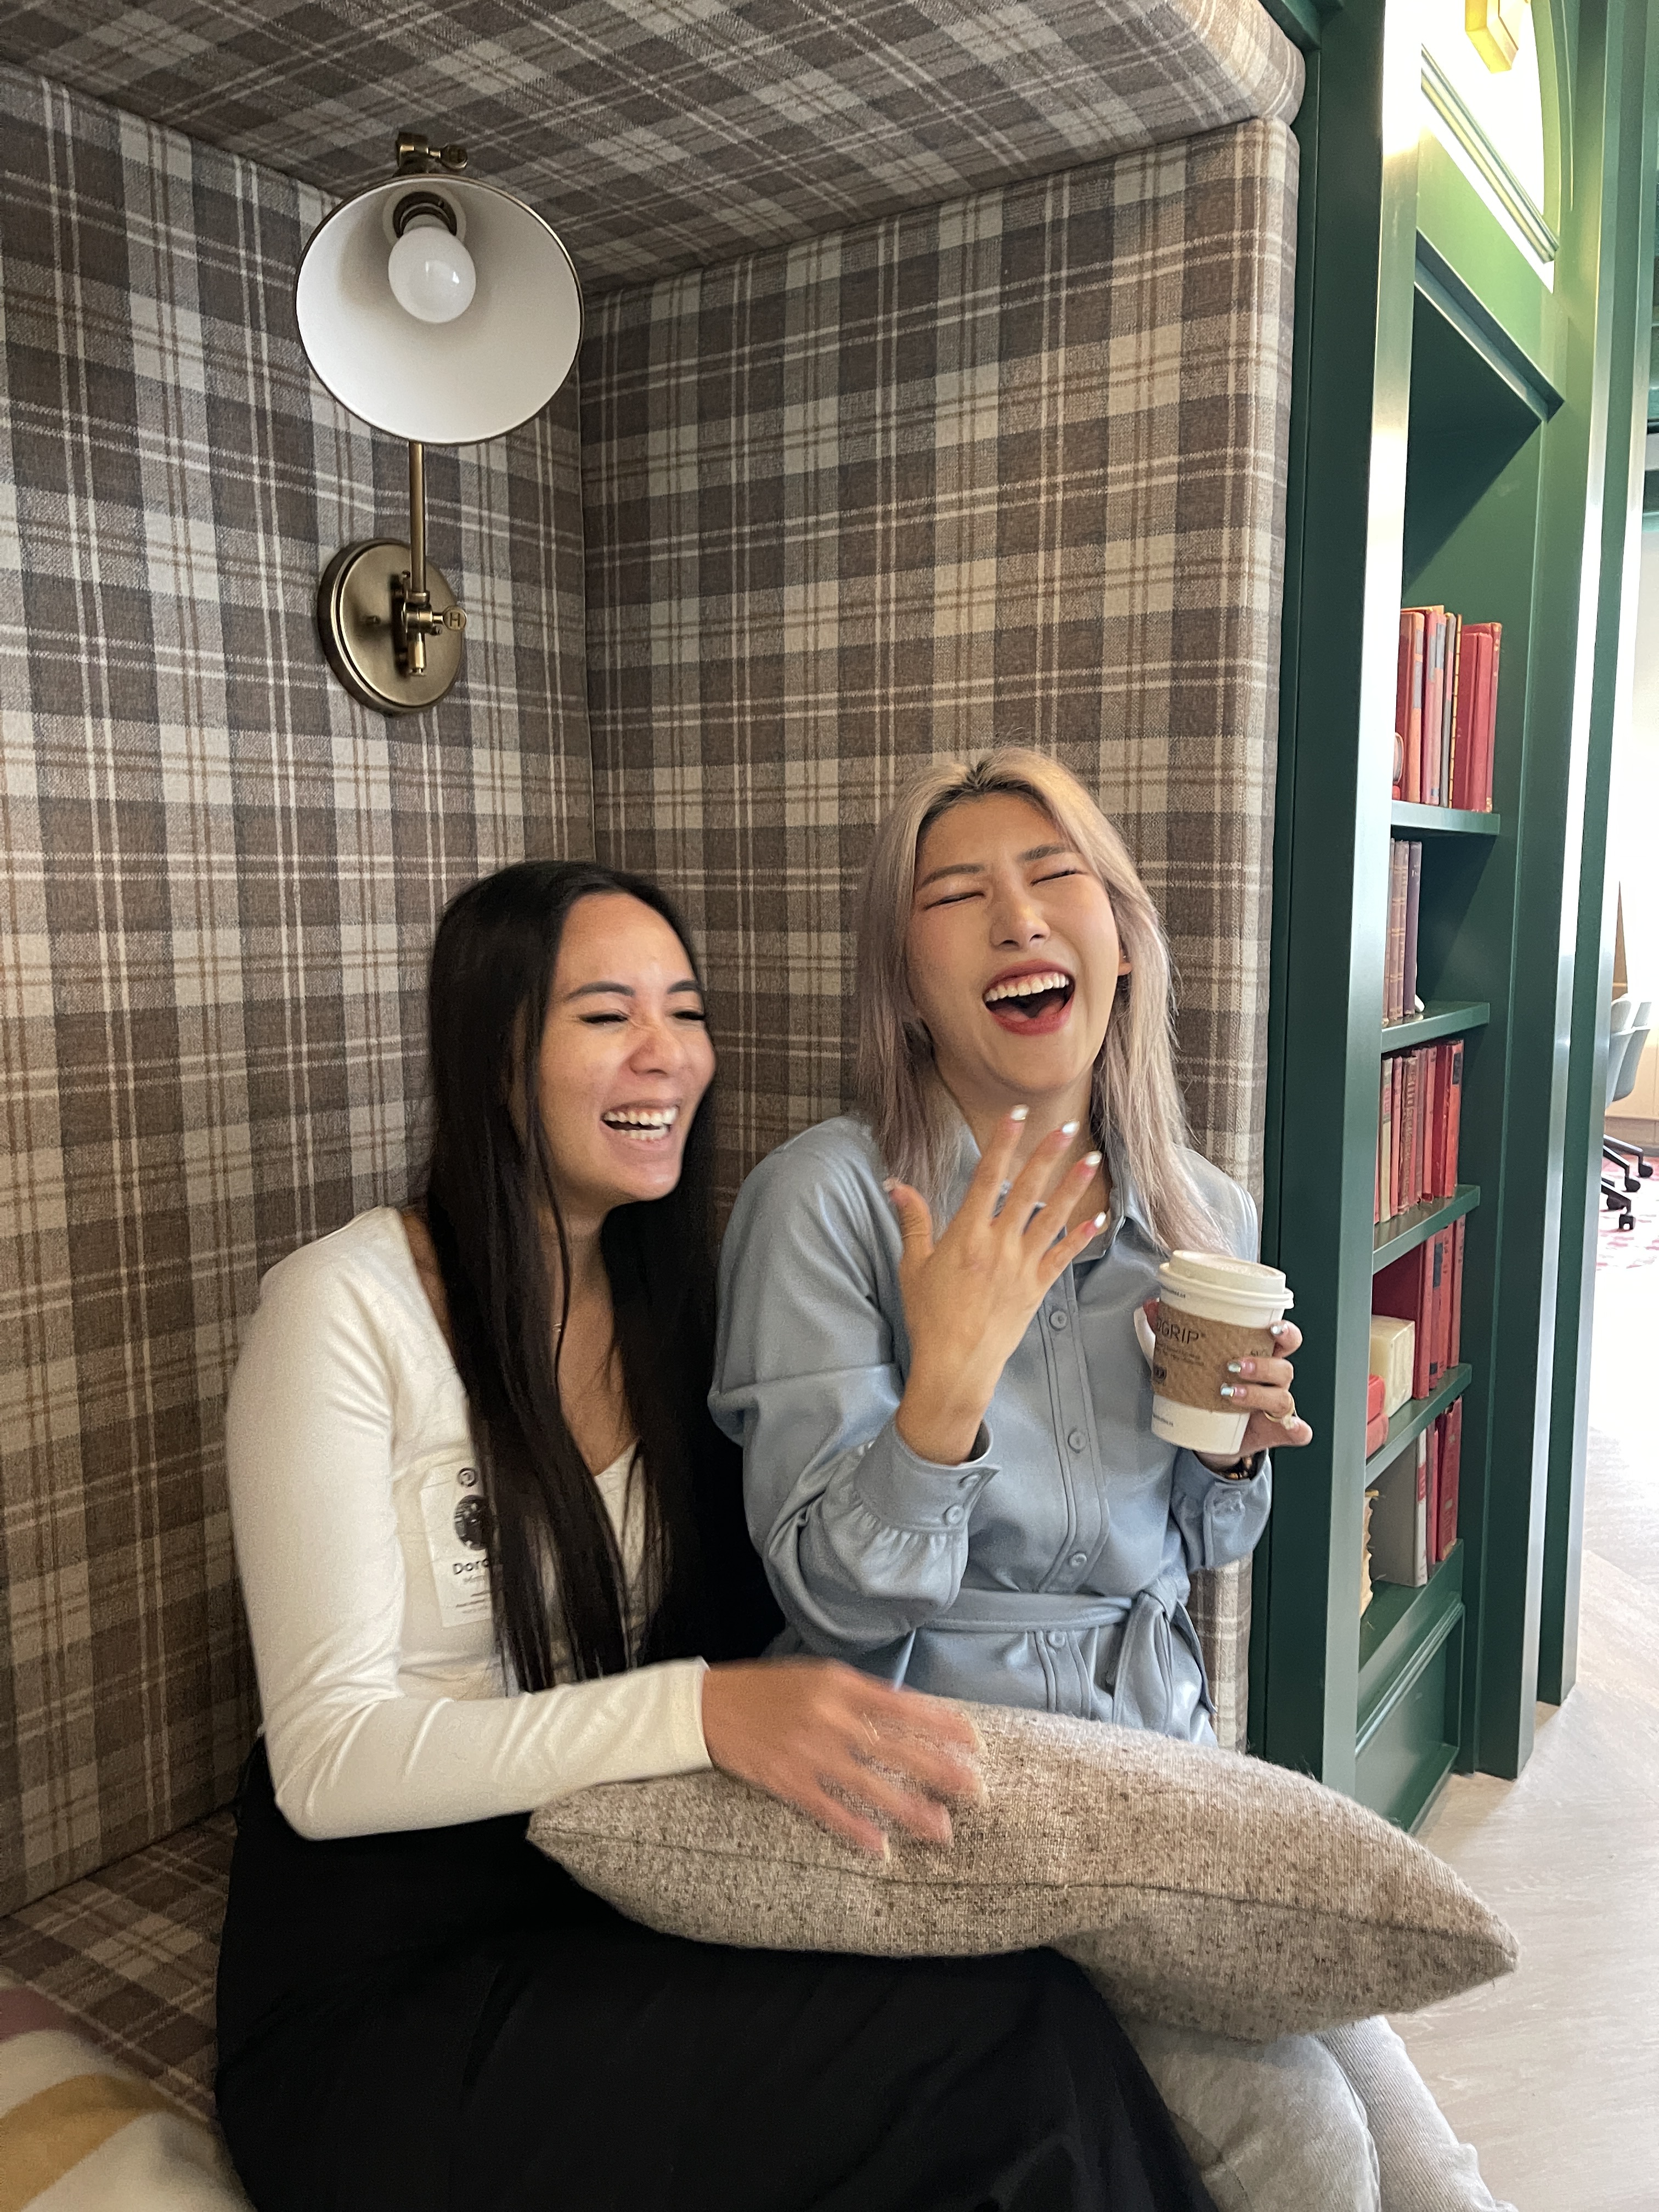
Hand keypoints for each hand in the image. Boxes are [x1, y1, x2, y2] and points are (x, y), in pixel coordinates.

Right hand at [700, 1657, 984, 1857]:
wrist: (708, 1706)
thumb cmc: (770, 1689)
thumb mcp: (818, 1675)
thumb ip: (862, 1694)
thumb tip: (909, 1713)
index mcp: (841, 1685)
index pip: (905, 1706)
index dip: (943, 1725)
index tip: (977, 1743)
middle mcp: (829, 1717)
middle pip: (896, 1748)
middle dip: (940, 1771)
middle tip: (977, 1792)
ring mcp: (808, 1752)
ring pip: (869, 1785)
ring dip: (909, 1810)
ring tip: (943, 1830)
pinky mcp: (786, 1781)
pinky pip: (828, 1810)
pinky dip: (854, 1829)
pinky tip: (880, 1848)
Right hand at [887, 1109, 1106, 1463]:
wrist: (955, 1364)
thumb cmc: (928, 1316)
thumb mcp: (912, 1265)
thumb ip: (913, 1221)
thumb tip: (897, 1184)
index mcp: (965, 1235)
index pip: (987, 1177)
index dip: (1003, 1143)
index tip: (1016, 1116)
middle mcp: (997, 1245)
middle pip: (1027, 1190)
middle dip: (1047, 1155)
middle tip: (1067, 1126)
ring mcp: (1021, 1266)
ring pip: (1052, 1218)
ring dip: (1072, 1187)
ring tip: (1092, 1159)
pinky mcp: (1036, 1288)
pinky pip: (1063, 1256)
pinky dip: (1080, 1235)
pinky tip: (1098, 1216)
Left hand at [1142, 1301, 1312, 1461]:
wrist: (1210, 1435)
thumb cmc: (1207, 1390)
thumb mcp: (1190, 1363)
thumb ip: (1171, 1335)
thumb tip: (1151, 1307)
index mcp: (1261, 1356)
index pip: (1285, 1339)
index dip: (1285, 1331)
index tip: (1272, 1327)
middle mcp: (1273, 1380)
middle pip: (1284, 1367)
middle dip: (1262, 1365)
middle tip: (1233, 1365)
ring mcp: (1275, 1407)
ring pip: (1283, 1397)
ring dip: (1258, 1394)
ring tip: (1228, 1392)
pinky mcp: (1274, 1432)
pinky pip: (1295, 1431)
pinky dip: (1296, 1429)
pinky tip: (1290, 1427)